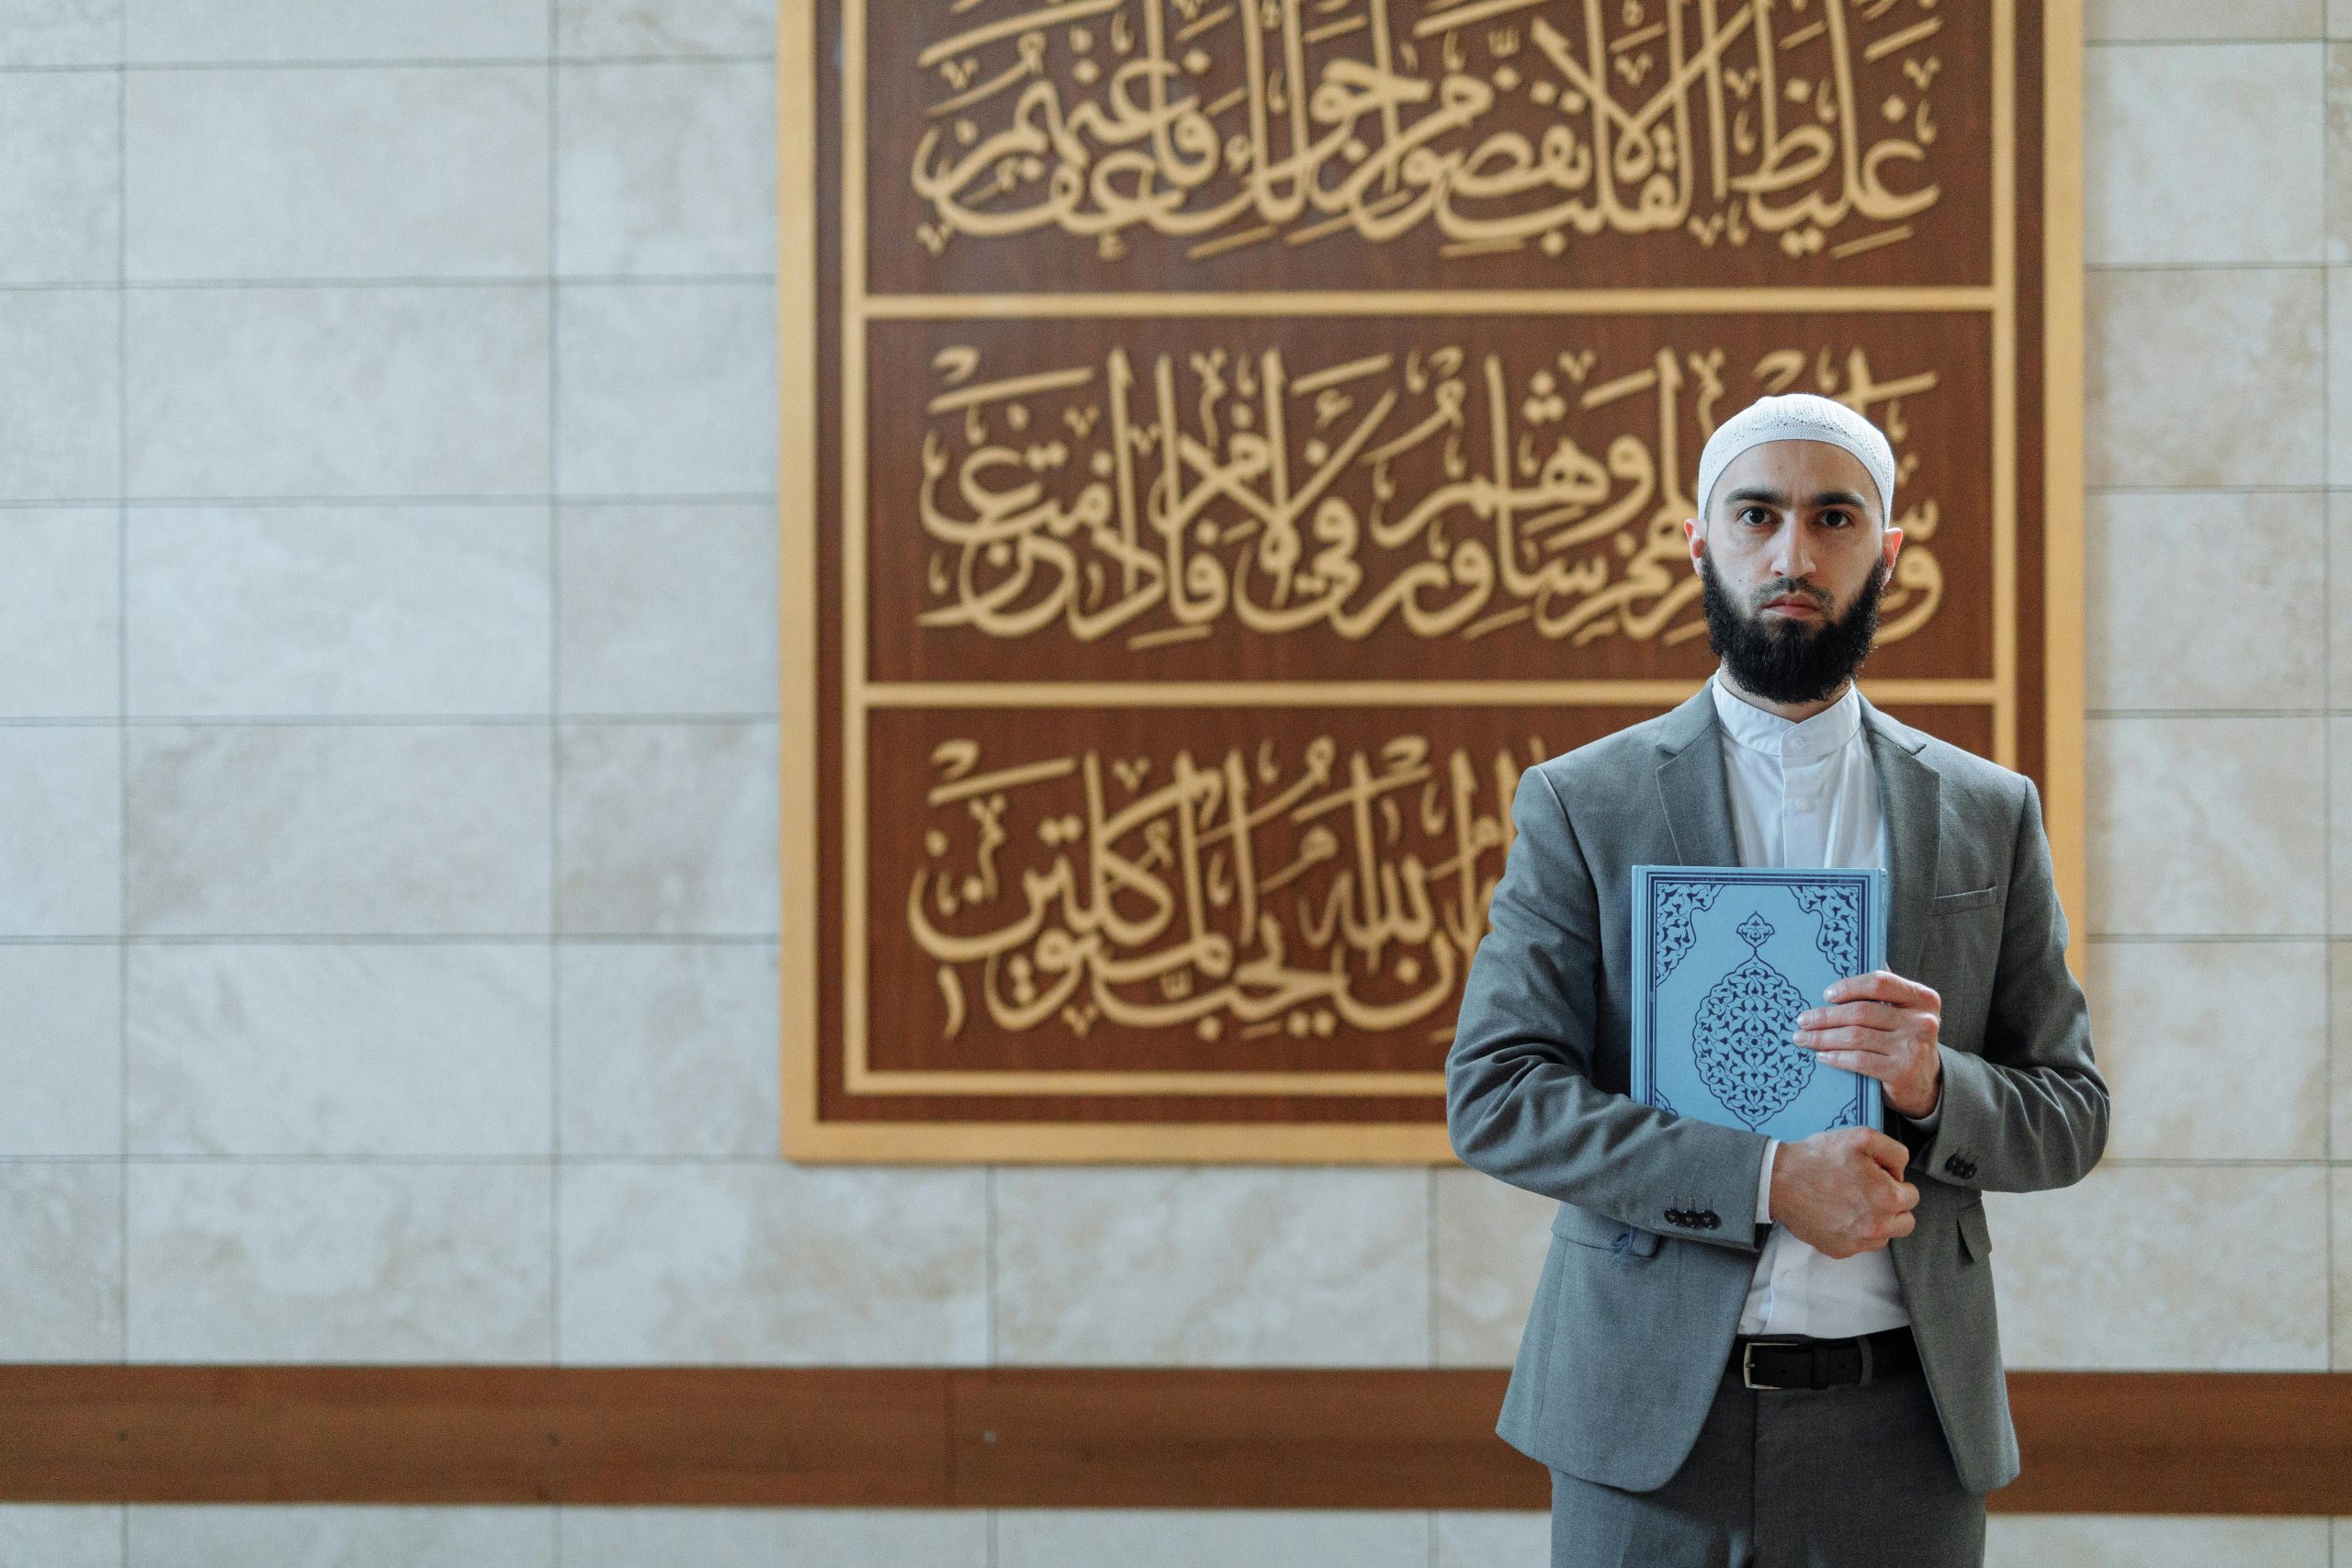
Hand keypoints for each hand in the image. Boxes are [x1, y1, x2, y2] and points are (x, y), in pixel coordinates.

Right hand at [1768, 1128, 1918, 1257]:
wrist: (1778, 1179)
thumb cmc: (1819, 1157)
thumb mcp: (1862, 1137)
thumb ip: (1895, 1152)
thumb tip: (1900, 1173)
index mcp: (1887, 1197)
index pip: (1913, 1196)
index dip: (1894, 1182)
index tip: (1875, 1176)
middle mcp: (1877, 1226)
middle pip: (1905, 1222)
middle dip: (1892, 1206)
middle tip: (1868, 1191)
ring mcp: (1858, 1242)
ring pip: (1885, 1236)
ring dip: (1876, 1221)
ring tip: (1852, 1202)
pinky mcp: (1840, 1250)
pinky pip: (1861, 1245)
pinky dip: (1854, 1232)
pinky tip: (1837, 1214)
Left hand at [1792, 969, 1943, 1118]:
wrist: (1925, 1082)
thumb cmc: (1905, 1039)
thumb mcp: (1904, 1011)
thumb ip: (1885, 989)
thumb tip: (1852, 959)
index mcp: (1923, 998)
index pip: (1880, 982)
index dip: (1849, 986)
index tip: (1826, 994)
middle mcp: (1922, 1021)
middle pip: (1861, 1012)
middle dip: (1826, 1016)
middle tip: (1802, 1020)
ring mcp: (1913, 1047)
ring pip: (1856, 1036)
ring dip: (1823, 1037)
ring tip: (1803, 1038)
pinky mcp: (1902, 1071)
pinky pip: (1859, 1060)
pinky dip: (1836, 1056)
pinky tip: (1822, 1055)